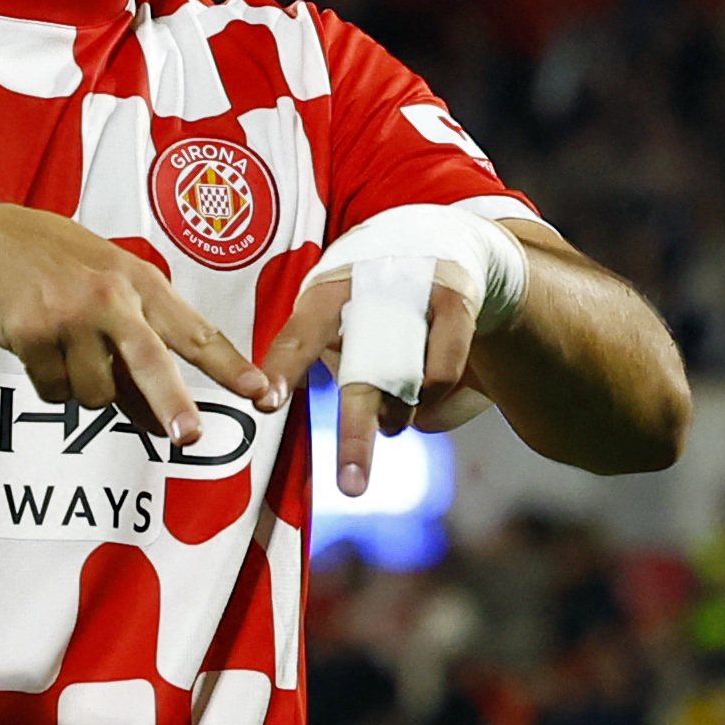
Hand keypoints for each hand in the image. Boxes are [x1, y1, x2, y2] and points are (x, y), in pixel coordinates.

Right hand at [0, 206, 253, 442]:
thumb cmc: (58, 267)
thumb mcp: (108, 287)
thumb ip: (139, 347)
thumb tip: (161, 421)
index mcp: (140, 283)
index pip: (195, 330)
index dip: (229, 365)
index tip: (260, 390)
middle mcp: (110, 297)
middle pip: (150, 361)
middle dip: (172, 403)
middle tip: (189, 436)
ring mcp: (69, 315)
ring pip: (96, 393)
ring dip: (86, 389)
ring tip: (68, 349)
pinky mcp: (31, 333)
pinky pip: (55, 390)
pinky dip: (50, 382)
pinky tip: (39, 346)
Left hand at [254, 266, 477, 493]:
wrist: (449, 238)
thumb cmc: (375, 295)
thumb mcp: (339, 317)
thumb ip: (331, 365)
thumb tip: (363, 423)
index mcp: (325, 290)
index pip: (299, 335)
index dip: (284, 368)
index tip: (267, 404)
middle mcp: (368, 284)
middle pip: (364, 376)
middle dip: (355, 435)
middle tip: (351, 486)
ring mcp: (416, 291)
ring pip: (405, 389)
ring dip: (395, 417)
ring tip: (390, 415)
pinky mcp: (457, 299)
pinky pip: (442, 376)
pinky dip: (430, 401)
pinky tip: (422, 397)